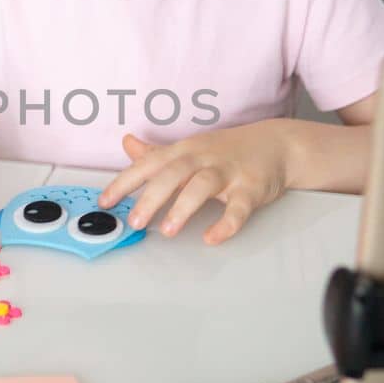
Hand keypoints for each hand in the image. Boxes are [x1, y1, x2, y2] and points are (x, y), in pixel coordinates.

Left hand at [97, 124, 292, 245]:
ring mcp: (228, 172)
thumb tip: (127, 144)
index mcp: (185, 150)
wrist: (278, 144)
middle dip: (150, 197)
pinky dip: (226, 223)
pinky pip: (238, 207)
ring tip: (167, 231)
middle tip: (134, 221)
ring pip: (202, 186)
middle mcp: (203, 158)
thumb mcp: (190, 147)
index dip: (125, 182)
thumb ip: (157, 152)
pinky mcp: (252, 188)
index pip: (148, 164)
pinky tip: (212, 238)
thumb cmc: (228, 149)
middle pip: (172, 174)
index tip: (105, 202)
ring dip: (183, 208)